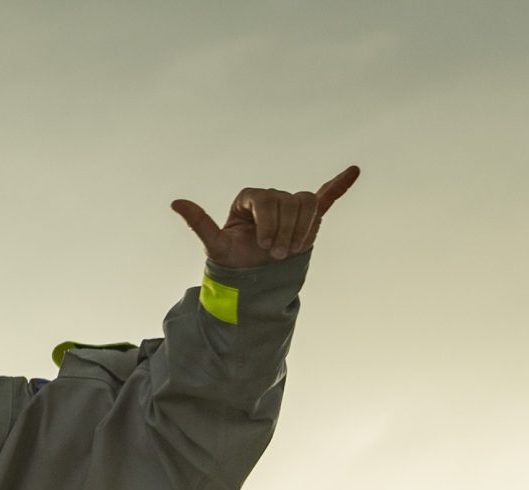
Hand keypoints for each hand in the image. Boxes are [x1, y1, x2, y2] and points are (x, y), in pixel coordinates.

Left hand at [174, 166, 358, 267]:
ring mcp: (290, 207)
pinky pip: (325, 197)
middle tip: (276, 255)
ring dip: (302, 229)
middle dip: (285, 231)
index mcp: (249, 199)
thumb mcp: (215, 244)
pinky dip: (339, 185)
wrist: (252, 280)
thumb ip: (200, 223)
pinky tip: (353, 171)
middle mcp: (271, 198)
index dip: (269, 222)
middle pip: (289, 201)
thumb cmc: (233, 262)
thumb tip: (175, 202)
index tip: (265, 246)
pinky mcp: (308, 217)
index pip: (267, 198)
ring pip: (306, 203)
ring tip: (291, 250)